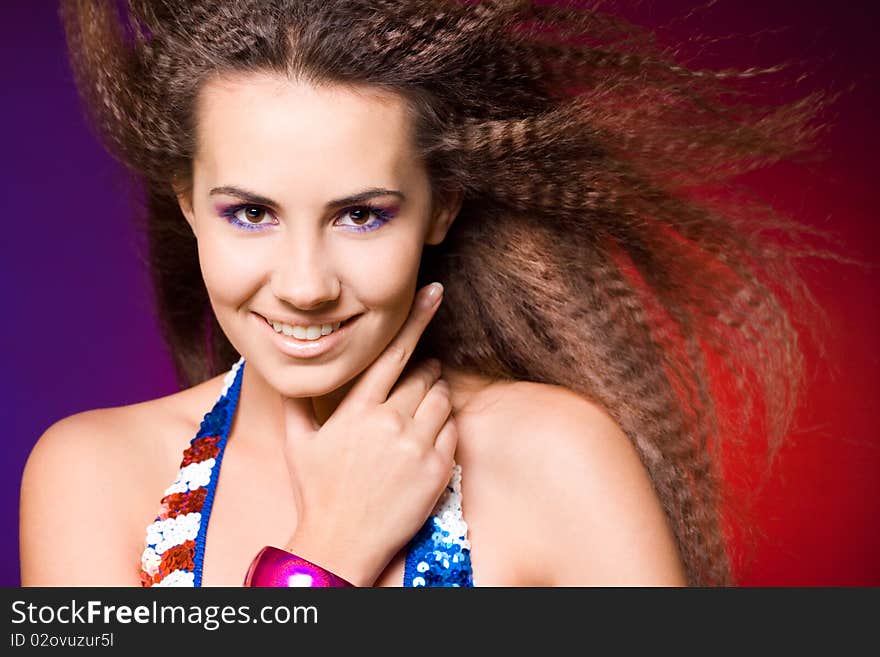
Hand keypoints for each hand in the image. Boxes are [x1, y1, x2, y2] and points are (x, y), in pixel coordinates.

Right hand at [280, 282, 457, 585]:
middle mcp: (390, 423)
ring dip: (436, 394)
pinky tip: (426, 437)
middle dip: (423, 370)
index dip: (415, 318)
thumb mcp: (297, 443)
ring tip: (418, 409)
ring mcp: (417, 447)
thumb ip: (296, 403)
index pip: (392, 351)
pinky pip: (453, 429)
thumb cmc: (316, 492)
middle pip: (425, 373)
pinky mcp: (439, 469)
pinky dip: (445, 425)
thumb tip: (288, 373)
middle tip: (414, 381)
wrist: (340, 544)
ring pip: (443, 397)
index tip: (434, 292)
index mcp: (357, 410)